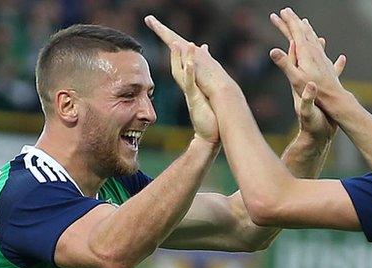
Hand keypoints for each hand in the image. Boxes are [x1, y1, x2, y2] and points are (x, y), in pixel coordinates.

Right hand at [145, 15, 218, 143]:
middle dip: (170, 47)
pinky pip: (190, 85)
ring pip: (180, 73)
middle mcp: (187, 87)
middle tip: (162, 29)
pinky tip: (190, 63)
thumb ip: (203, 81)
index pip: (179, 63)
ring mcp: (189, 93)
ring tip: (178, 43)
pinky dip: (190, 73)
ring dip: (179, 58)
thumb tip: (204, 63)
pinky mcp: (194, 100)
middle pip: (175, 64)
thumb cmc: (209, 116)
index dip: (174, 48)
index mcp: (190, 85)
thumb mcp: (206, 95)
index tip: (168, 33)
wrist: (209, 135)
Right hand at [269, 8, 345, 98]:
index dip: (287, 21)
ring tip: (303, 22)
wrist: (334, 99)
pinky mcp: (327, 63)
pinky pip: (322, 48)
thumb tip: (272, 51)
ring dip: (307, 28)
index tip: (281, 12)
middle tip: (286, 11)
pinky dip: (319, 42)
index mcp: (306, 52)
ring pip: (314, 38)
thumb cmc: (314, 91)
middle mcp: (315, 51)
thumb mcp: (295, 79)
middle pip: (304, 31)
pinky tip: (322, 41)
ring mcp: (322, 56)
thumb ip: (285, 64)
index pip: (295, 32)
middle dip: (294, 20)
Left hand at [273, 38, 344, 141]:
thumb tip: (310, 85)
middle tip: (302, 26)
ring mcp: (316, 87)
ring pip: (316, 64)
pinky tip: (342, 59)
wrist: (318, 138)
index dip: (292, 46)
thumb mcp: (307, 112)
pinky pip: (331, 74)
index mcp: (300, 85)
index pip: (293, 61)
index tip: (293, 31)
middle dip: (302, 42)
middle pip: (302, 57)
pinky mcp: (325, 93)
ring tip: (321, 37)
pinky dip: (335, 65)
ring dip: (318, 51)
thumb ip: (307, 99)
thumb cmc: (311, 127)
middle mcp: (305, 83)